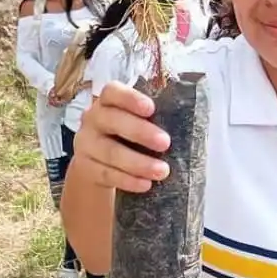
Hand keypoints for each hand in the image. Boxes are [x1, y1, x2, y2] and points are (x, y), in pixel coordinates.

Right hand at [72, 75, 176, 191]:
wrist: (98, 161)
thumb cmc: (127, 134)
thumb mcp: (135, 119)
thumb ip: (152, 116)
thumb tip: (192, 121)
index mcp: (107, 101)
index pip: (112, 92)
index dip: (130, 99)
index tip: (151, 109)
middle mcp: (92, 119)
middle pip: (113, 122)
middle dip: (141, 133)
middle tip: (166, 144)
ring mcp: (85, 144)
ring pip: (110, 153)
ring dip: (138, 163)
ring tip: (162, 171)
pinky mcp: (84, 168)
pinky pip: (106, 174)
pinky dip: (127, 180)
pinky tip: (145, 184)